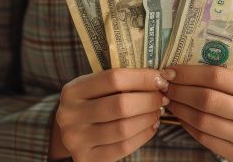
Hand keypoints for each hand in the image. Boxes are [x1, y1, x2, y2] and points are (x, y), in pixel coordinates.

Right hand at [51, 68, 169, 160]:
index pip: (113, 78)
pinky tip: (151, 126)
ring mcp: (76, 139)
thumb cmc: (91, 103)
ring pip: (124, 128)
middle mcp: (70, 115)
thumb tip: (159, 78)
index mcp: (72, 91)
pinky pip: (123, 147)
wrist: (71, 132)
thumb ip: (120, 81)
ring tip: (157, 112)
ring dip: (148, 118)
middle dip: (149, 100)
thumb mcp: (95, 87)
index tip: (160, 79)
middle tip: (162, 98)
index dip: (142, 78)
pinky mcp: (86, 158)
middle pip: (121, 105)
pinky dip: (143, 135)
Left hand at [162, 66, 232, 161]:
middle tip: (165, 86)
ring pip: (202, 120)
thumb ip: (218, 75)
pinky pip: (204, 138)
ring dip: (179, 109)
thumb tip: (176, 71)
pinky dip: (187, 125)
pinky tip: (180, 116)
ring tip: (169, 100)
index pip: (215, 76)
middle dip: (180, 91)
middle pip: (207, 99)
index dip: (188, 73)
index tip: (169, 71)